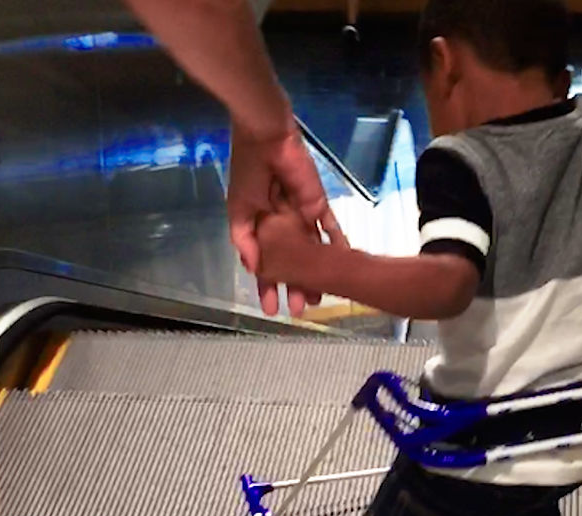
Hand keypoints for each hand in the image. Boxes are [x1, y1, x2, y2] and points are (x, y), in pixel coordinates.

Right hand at [228, 123, 343, 316]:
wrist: (267, 139)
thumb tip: (253, 269)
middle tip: (299, 309)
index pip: (265, 265)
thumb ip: (245, 240)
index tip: (269, 309)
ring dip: (315, 274)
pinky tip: (342, 263)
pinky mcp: (318, 206)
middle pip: (291, 264)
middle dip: (294, 287)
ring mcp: (301, 218)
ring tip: (318, 298)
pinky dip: (337, 244)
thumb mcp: (238, 210)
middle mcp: (281, 228)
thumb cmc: (248, 173)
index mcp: (259, 229)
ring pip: (310, 253)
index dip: (266, 287)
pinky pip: (330, 228)